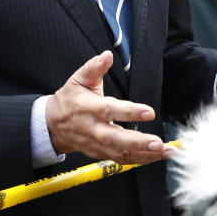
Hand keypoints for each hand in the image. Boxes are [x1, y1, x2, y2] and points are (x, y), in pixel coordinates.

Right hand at [46, 51, 172, 164]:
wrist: (52, 125)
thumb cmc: (69, 100)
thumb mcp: (78, 79)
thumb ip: (94, 67)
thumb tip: (107, 55)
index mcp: (88, 108)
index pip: (110, 110)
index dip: (130, 112)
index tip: (149, 112)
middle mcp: (92, 129)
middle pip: (115, 139)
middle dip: (138, 142)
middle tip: (158, 143)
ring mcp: (96, 144)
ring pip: (120, 153)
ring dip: (144, 154)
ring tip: (164, 151)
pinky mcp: (100, 154)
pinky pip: (121, 159)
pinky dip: (140, 160)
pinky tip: (156, 156)